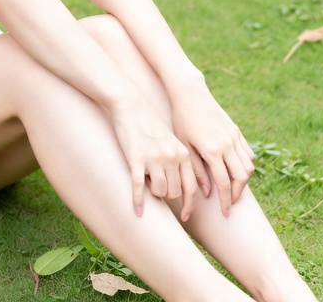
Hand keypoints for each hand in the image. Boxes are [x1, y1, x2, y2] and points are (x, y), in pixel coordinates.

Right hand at [109, 96, 199, 219]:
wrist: (130, 105)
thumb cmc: (150, 124)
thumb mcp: (171, 141)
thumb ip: (179, 161)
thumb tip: (182, 188)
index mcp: (183, 153)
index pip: (191, 187)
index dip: (189, 205)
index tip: (186, 217)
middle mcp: (172, 157)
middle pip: (175, 192)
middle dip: (166, 195)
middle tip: (156, 188)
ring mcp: (154, 158)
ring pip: (159, 191)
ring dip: (153, 194)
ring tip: (146, 186)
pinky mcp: (136, 158)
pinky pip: (138, 187)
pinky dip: (138, 201)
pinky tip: (137, 210)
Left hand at [168, 82, 255, 217]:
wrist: (189, 94)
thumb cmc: (181, 120)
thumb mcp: (184, 147)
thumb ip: (197, 171)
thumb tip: (207, 193)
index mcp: (212, 151)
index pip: (224, 183)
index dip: (225, 201)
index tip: (225, 214)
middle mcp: (227, 144)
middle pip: (241, 177)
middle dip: (237, 194)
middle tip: (229, 203)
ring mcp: (234, 137)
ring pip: (249, 166)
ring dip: (243, 181)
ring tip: (232, 189)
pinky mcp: (236, 131)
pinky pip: (248, 154)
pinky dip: (246, 166)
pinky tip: (237, 171)